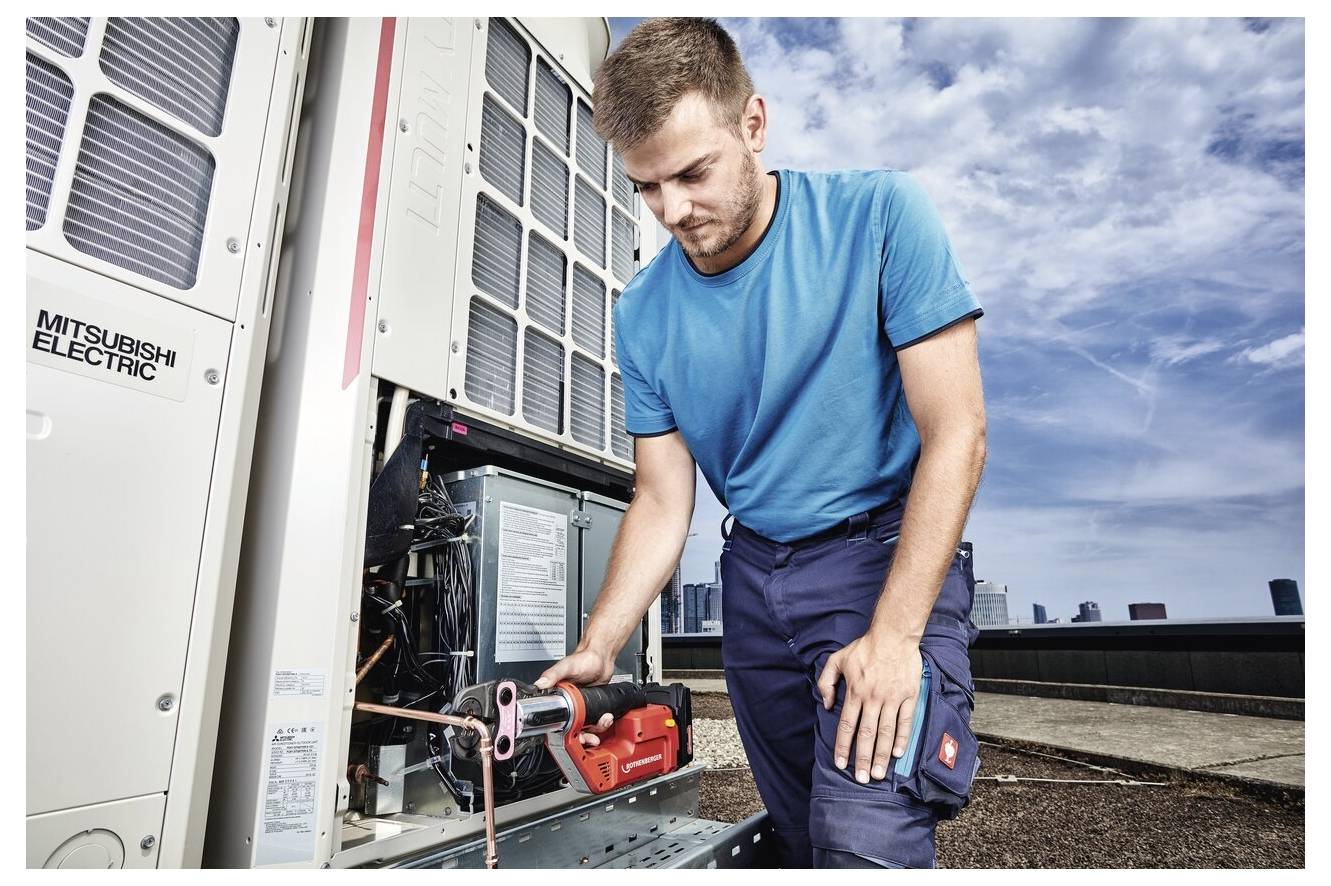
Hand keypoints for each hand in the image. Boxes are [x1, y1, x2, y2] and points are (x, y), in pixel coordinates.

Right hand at [535, 645, 617, 746]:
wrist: (602, 658)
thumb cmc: (584, 658)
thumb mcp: (567, 666)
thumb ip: (553, 674)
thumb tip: (539, 684)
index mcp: (557, 696)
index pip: (553, 718)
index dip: (560, 731)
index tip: (569, 736)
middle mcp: (567, 704)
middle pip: (570, 729)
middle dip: (580, 736)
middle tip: (588, 738)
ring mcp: (580, 707)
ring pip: (584, 728)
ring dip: (594, 730)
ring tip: (602, 721)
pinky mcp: (591, 708)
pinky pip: (594, 722)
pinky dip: (601, 723)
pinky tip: (606, 717)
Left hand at [816, 632, 921, 784]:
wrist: (894, 635)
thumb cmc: (865, 647)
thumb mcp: (838, 659)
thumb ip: (827, 681)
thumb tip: (826, 703)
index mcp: (855, 691)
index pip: (847, 725)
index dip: (843, 747)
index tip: (841, 764)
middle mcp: (873, 698)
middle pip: (867, 734)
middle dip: (863, 759)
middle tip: (862, 779)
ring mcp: (892, 698)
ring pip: (886, 732)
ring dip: (882, 755)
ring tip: (879, 773)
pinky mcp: (908, 696)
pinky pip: (905, 722)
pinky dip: (902, 738)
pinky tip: (898, 753)